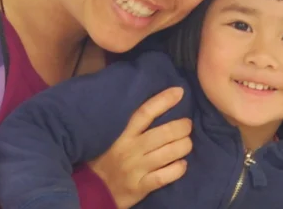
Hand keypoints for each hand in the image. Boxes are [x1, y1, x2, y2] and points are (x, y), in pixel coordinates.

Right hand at [88, 87, 192, 208]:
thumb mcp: (116, 136)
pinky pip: (163, 177)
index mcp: (124, 134)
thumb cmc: (109, 157)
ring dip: (183, 146)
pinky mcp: (139, 187)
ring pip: (166, 154)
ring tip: (188, 143)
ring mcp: (136, 169)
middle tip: (188, 124)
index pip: (145, 112)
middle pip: (161, 134)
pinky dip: (177, 169)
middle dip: (180, 127)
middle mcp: (130, 149)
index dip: (163, 101)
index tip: (179, 92)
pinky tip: (183, 164)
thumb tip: (160, 105)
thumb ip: (134, 125)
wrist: (94, 190)